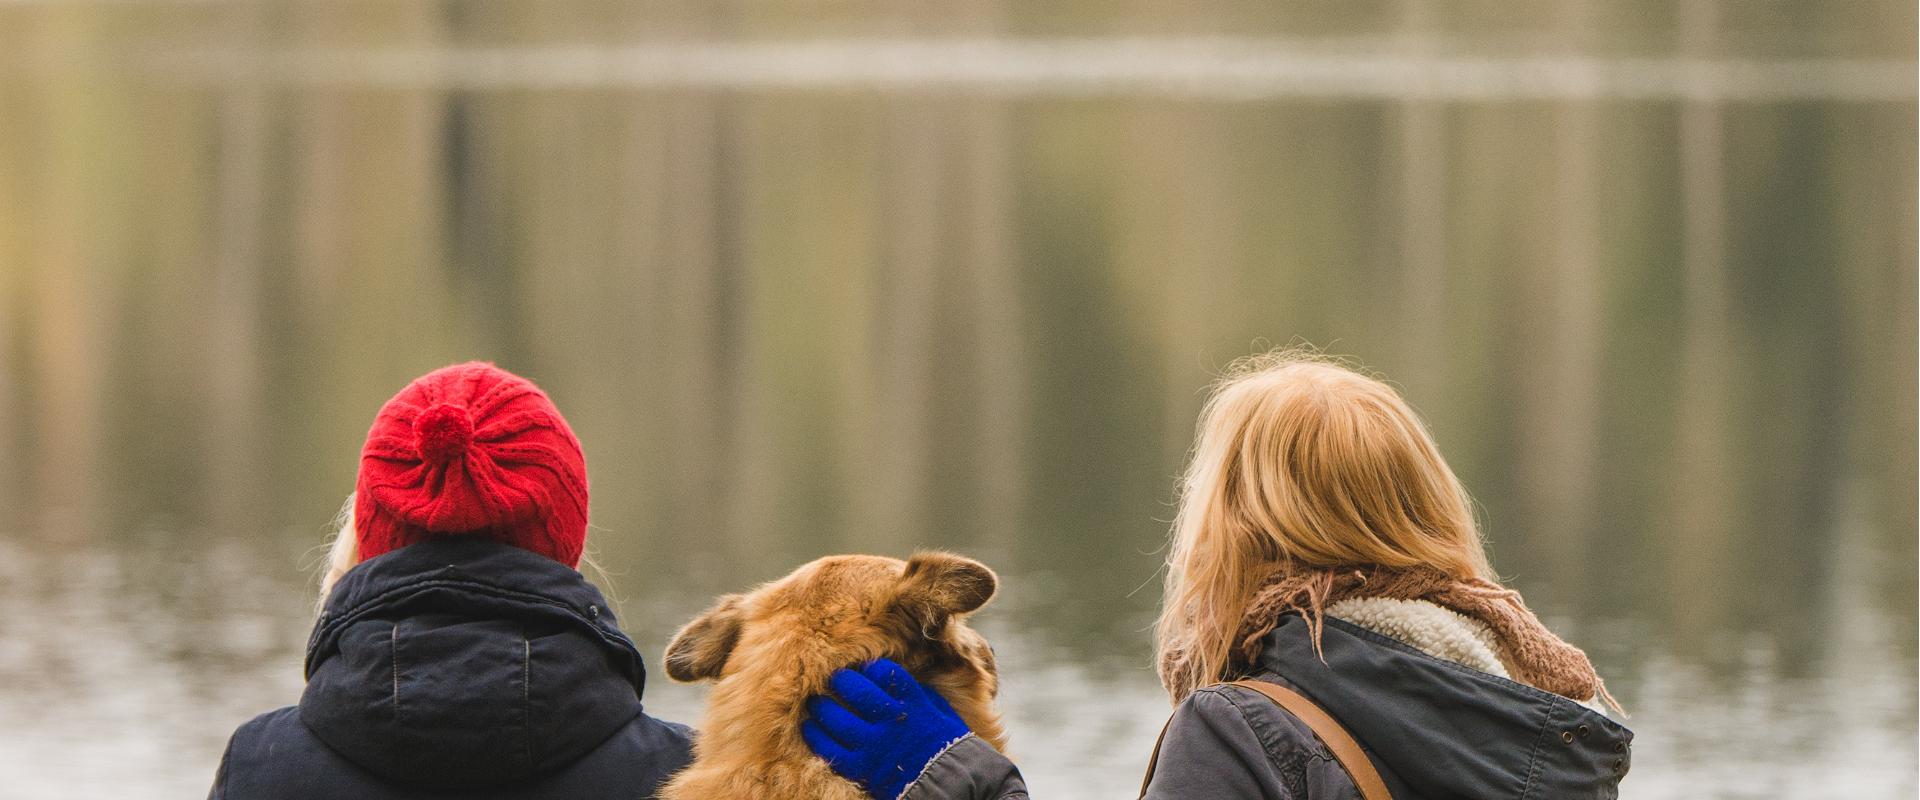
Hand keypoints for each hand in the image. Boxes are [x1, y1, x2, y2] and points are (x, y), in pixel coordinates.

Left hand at [801, 658, 972, 799]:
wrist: (948, 784)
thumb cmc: (947, 745)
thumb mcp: (941, 711)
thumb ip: (919, 693)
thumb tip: (897, 680)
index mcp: (914, 703)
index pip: (886, 673)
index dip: (870, 667)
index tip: (864, 667)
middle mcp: (893, 720)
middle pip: (857, 691)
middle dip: (841, 680)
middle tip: (834, 678)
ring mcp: (875, 745)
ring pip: (838, 719)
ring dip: (822, 707)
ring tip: (815, 701)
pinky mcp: (862, 768)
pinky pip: (831, 749)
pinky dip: (816, 736)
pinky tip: (810, 727)